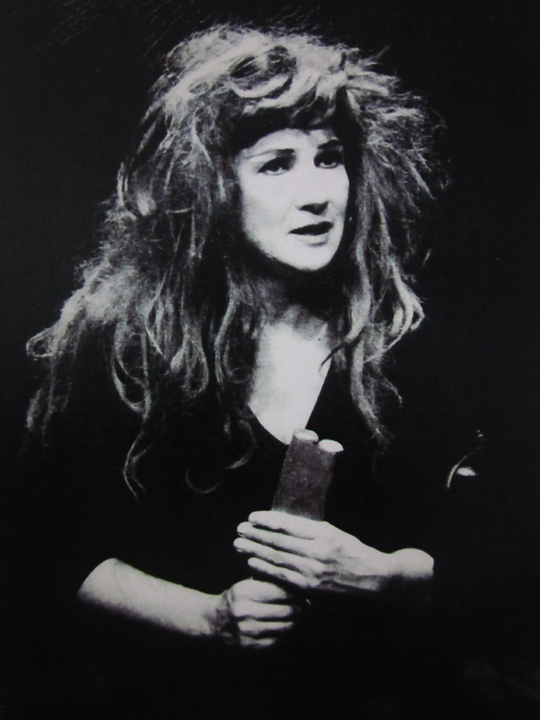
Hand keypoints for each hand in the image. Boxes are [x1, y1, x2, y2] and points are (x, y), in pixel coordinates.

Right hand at [211, 578, 298, 649]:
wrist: (215, 621)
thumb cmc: (238, 598)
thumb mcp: (248, 584)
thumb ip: (268, 580)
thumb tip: (298, 581)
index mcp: (244, 592)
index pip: (280, 592)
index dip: (297, 593)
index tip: (305, 592)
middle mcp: (244, 612)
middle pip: (285, 611)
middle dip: (301, 608)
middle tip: (309, 605)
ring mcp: (246, 631)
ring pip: (284, 627)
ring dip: (296, 622)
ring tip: (302, 616)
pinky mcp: (249, 646)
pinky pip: (277, 641)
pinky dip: (286, 634)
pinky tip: (290, 627)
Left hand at [234, 511, 432, 600]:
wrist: (374, 580)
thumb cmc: (354, 552)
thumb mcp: (335, 533)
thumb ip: (310, 531)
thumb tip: (282, 525)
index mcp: (323, 534)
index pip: (287, 525)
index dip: (266, 521)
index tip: (252, 517)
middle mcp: (316, 552)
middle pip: (278, 542)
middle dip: (255, 535)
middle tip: (239, 529)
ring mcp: (312, 572)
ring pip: (276, 559)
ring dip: (255, 551)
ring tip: (239, 544)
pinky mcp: (310, 588)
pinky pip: (282, 577)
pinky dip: (265, 569)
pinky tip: (252, 563)